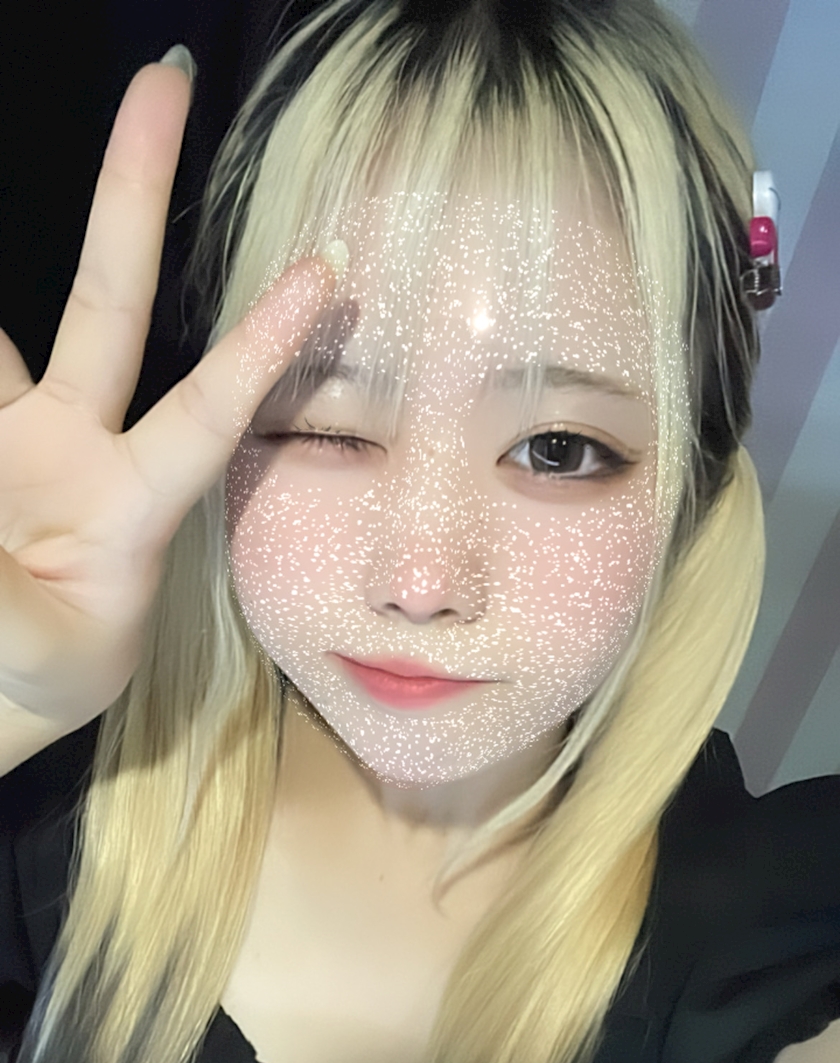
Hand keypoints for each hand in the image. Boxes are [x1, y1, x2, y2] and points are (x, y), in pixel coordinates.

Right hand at [0, 58, 335, 764]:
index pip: (205, 410)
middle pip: (106, 301)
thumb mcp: (48, 658)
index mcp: (130, 502)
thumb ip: (13, 609)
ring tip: (76, 149)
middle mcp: (75, 443)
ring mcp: (12, 436)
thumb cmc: (41, 683)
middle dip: (131, 194)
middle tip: (165, 80)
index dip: (261, 345)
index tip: (331, 272)